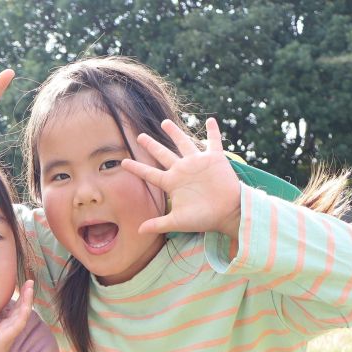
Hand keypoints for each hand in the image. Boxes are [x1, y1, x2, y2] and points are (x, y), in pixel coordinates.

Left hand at [0, 280, 32, 351]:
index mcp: (2, 327)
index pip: (11, 309)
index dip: (15, 297)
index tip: (18, 285)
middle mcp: (8, 327)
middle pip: (19, 307)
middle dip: (24, 294)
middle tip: (29, 281)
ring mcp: (11, 331)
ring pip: (23, 311)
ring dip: (27, 298)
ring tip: (30, 284)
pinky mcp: (11, 334)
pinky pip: (21, 319)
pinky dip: (25, 308)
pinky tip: (28, 299)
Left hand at [121, 117, 241, 238]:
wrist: (228, 213)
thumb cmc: (203, 218)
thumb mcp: (177, 221)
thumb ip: (158, 224)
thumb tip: (138, 231)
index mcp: (172, 183)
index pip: (149, 173)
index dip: (136, 168)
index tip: (123, 163)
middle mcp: (182, 170)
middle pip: (162, 154)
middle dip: (151, 145)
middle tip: (140, 136)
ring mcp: (198, 163)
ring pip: (183, 143)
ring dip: (175, 132)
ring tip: (165, 122)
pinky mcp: (215, 159)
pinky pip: (214, 141)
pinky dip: (213, 131)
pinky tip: (210, 120)